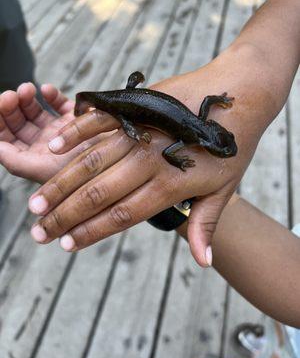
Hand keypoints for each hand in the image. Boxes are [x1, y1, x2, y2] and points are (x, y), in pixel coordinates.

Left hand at [0, 83, 101, 182]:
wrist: (120, 165)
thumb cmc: (82, 174)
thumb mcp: (42, 169)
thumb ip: (15, 161)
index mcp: (33, 160)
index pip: (4, 140)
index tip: (3, 103)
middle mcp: (44, 146)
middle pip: (16, 123)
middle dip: (11, 106)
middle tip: (15, 94)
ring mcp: (60, 132)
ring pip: (34, 112)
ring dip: (27, 98)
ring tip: (30, 89)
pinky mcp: (77, 121)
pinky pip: (58, 105)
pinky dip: (50, 95)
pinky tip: (48, 91)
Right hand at [28, 45, 269, 266]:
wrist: (238, 94)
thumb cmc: (232, 145)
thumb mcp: (225, 189)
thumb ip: (206, 224)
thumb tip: (202, 263)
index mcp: (170, 185)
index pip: (121, 216)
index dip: (90, 233)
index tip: (65, 245)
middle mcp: (148, 161)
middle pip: (98, 194)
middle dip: (65, 216)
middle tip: (38, 232)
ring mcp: (139, 132)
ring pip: (91, 163)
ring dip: (61, 184)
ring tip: (37, 203)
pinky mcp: (135, 108)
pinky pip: (98, 122)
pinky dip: (74, 134)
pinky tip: (53, 148)